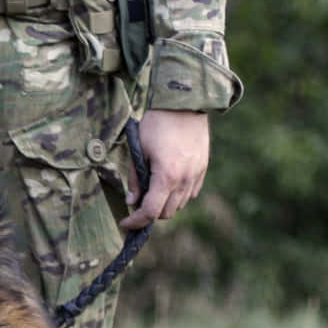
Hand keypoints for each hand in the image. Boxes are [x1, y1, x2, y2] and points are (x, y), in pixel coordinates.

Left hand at [119, 108, 210, 229]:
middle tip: (137, 202)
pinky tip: (168, 184)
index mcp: (167, 176)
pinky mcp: (202, 169)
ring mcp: (196, 175)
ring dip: (164, 204)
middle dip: (150, 213)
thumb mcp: (139, 150)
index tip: (125, 223)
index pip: (151, 212)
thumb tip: (131, 201)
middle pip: (166, 212)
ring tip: (152, 191)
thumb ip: (135, 178)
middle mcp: (185, 180)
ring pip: (179, 205)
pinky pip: (190, 193)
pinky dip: (178, 196)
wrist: (185, 105)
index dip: (136, 221)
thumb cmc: (157, 124)